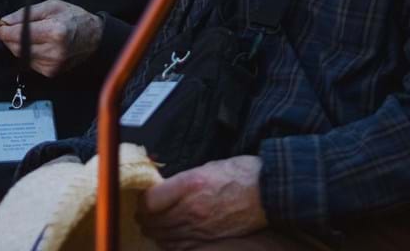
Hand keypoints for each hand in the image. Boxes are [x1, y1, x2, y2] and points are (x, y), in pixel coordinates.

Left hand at [0, 0, 103, 77]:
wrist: (93, 37)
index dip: (4, 31)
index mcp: (54, 32)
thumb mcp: (51, 6)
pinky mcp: (51, 72)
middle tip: (8, 28)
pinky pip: (29, 63)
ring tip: (25, 35)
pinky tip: (36, 45)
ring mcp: (52, 64)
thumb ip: (26, 13)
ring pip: (21, 56)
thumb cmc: (73, 17)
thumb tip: (5, 20)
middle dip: (8, 38)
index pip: (18, 35)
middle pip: (16, 47)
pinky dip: (27, 53)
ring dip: (17, 45)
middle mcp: (53, 51)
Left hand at [138, 156, 266, 248]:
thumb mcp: (206, 167)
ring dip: (155, 233)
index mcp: (189, 183)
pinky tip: (168, 240)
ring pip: (166, 237)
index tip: (142, 201)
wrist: (267, 192)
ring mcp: (201, 227)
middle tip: (141, 216)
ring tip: (152, 228)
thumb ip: (184, 181)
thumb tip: (166, 189)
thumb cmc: (240, 174)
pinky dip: (171, 244)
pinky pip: (182, 247)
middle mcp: (192, 208)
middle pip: (155, 222)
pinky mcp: (211, 240)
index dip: (142, 203)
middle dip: (145, 219)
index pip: (150, 201)